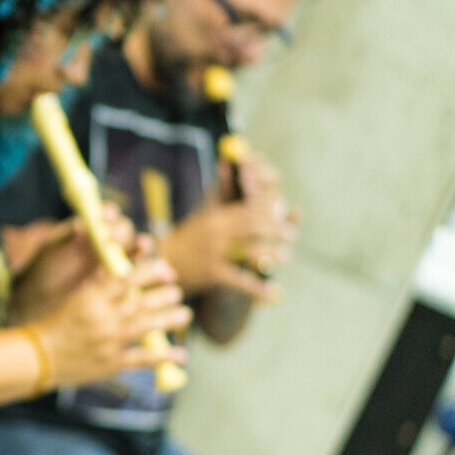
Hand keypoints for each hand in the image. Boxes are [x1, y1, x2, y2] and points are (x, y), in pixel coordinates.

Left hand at [11, 206, 144, 320]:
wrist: (39, 297)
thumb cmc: (42, 268)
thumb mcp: (50, 251)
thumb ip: (65, 237)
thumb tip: (80, 225)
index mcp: (90, 229)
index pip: (107, 215)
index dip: (109, 213)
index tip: (105, 216)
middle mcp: (106, 242)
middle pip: (125, 231)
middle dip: (122, 231)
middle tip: (113, 237)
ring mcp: (114, 262)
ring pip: (135, 251)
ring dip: (141, 248)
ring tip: (143, 248)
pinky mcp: (118, 282)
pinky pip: (132, 276)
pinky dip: (136, 272)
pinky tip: (126, 273)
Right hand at [32, 258, 190, 389]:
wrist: (40, 356)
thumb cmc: (58, 324)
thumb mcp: (76, 299)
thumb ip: (100, 285)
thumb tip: (121, 269)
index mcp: (93, 298)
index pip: (127, 280)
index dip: (150, 273)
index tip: (167, 270)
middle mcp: (103, 318)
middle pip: (141, 303)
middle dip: (164, 297)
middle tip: (178, 293)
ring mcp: (108, 341)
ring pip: (146, 327)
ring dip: (169, 320)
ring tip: (184, 315)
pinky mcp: (111, 363)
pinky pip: (142, 359)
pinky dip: (163, 357)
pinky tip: (181, 354)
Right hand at [162, 153, 296, 298]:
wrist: (164, 260)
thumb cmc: (190, 236)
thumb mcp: (204, 213)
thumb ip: (220, 191)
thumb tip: (229, 162)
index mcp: (215, 215)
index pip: (247, 207)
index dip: (268, 207)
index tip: (282, 209)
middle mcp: (215, 231)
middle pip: (251, 225)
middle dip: (274, 227)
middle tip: (290, 233)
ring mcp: (213, 252)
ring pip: (248, 250)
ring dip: (270, 252)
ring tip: (285, 256)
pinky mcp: (212, 273)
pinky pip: (239, 279)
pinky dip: (257, 287)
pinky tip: (273, 292)